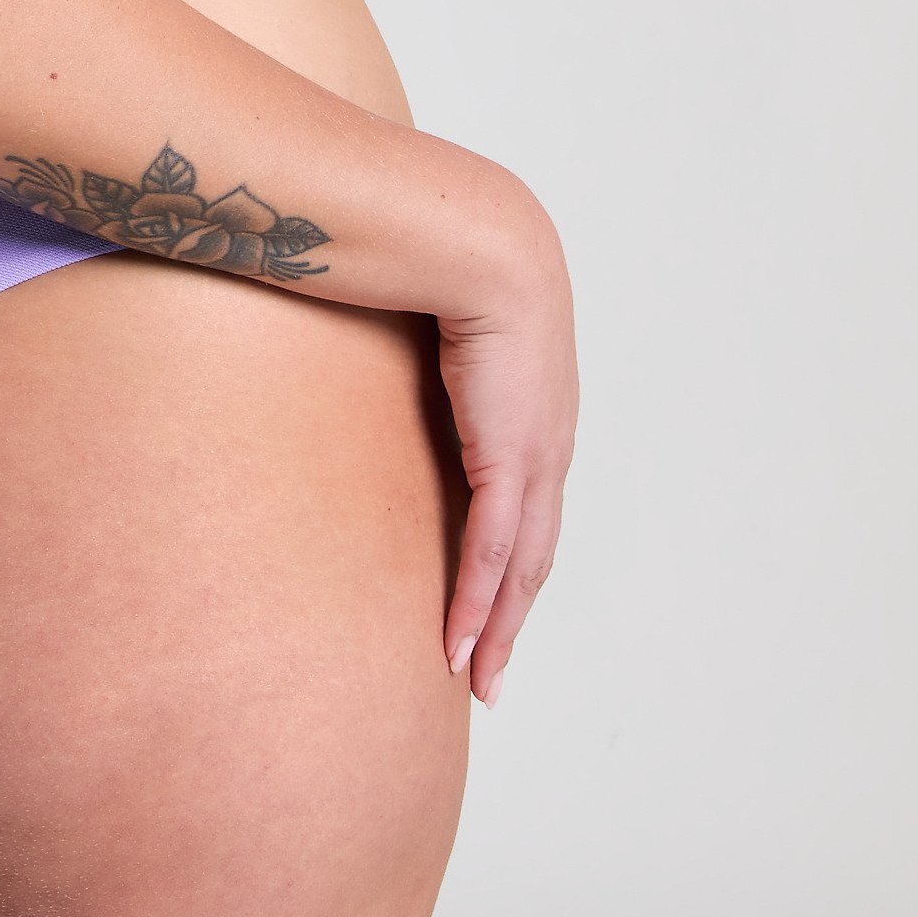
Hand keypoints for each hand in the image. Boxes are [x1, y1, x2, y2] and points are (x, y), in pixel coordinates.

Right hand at [434, 223, 576, 705]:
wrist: (478, 236)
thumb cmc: (446, 253)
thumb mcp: (432, 311)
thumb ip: (413, 338)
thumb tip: (369, 322)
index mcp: (533, 407)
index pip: (526, 504)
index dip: (510, 562)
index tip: (490, 605)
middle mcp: (548, 440)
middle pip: (532, 552)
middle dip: (510, 618)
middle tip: (487, 674)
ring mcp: (537, 455)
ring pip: (520, 567)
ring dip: (497, 629)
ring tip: (476, 680)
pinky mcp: (511, 460)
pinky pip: (493, 551)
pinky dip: (479, 605)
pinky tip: (461, 644)